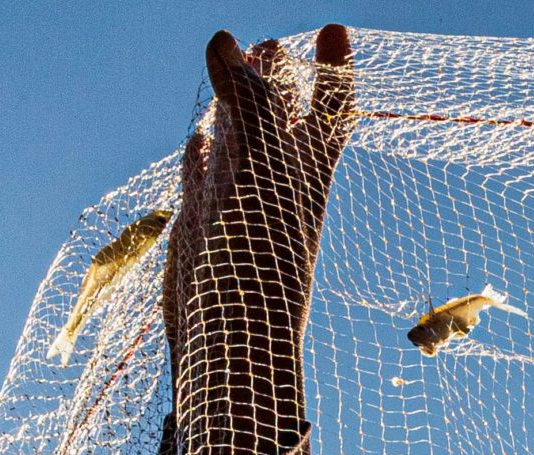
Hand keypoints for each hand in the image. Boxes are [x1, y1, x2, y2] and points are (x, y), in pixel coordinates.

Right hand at [163, 25, 354, 454]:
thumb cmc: (257, 261)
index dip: (334, 67)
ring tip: (231, 71)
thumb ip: (250, 102)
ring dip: (234, 107)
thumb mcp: (261, 170)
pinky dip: (200, 153)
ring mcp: (237, 207)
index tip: (336, 27)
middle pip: (278, 117)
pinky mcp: (203, 230)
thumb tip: (229, 39)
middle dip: (274, 78)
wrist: (233, 344)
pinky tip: (196, 140)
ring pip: (239, 143)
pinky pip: (204, 178)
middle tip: (272, 44)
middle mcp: (274, 186)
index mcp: (304, 171)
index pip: (327, 106)